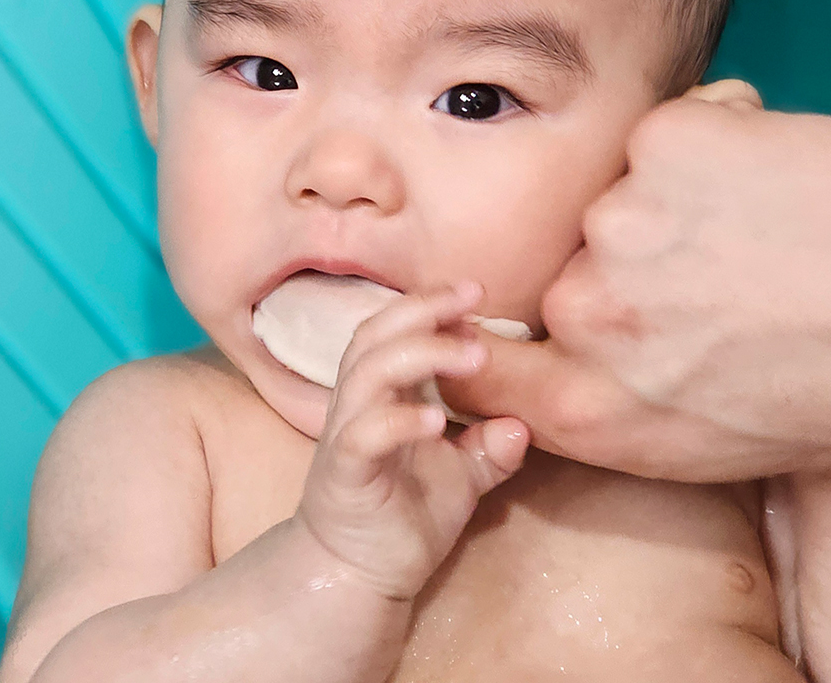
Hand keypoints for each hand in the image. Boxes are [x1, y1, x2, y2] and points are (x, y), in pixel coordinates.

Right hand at [295, 286, 527, 600]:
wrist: (356, 576)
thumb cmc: (405, 516)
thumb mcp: (462, 478)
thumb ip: (490, 448)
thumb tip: (524, 424)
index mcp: (383, 393)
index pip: (395, 329)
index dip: (429, 304)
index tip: (475, 293)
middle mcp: (357, 403)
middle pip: (375, 335)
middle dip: (422, 310)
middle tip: (470, 299)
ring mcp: (347, 434)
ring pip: (367, 372)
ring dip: (419, 354)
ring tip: (472, 354)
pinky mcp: (344, 471)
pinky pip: (364, 434)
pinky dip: (397, 419)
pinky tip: (436, 420)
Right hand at [440, 82, 830, 481]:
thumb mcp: (711, 443)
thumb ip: (608, 409)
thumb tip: (550, 362)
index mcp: (595, 408)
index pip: (482, 369)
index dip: (478, 342)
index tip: (493, 325)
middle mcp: (587, 314)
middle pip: (561, 281)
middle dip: (619, 280)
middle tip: (708, 283)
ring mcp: (619, 219)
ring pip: (612, 207)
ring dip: (665, 213)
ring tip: (751, 233)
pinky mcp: (664, 141)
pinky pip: (658, 143)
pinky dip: (701, 153)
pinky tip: (759, 180)